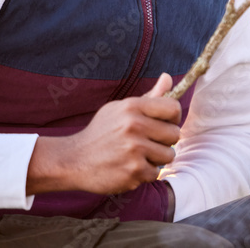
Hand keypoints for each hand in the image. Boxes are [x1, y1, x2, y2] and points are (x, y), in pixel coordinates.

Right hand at [27, 73, 180, 195]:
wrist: (75, 160)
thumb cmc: (101, 132)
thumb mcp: (120, 109)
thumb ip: (148, 96)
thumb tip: (168, 76)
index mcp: (132, 107)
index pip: (173, 108)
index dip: (173, 117)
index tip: (165, 123)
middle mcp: (134, 126)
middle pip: (175, 134)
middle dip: (165, 140)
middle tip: (149, 142)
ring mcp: (134, 150)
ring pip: (168, 155)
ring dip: (157, 158)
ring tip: (139, 155)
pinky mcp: (134, 171)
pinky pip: (155, 173)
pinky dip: (144, 173)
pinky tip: (129, 167)